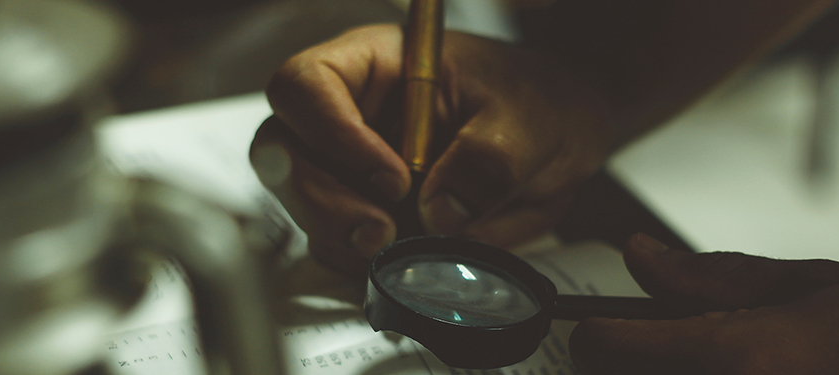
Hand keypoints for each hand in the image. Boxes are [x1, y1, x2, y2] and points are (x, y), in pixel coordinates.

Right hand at [251, 24, 615, 273]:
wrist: (555, 138)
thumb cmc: (534, 102)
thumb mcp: (526, 121)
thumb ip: (487, 160)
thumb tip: (441, 212)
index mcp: (376, 65)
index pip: (307, 85)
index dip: (329, 132)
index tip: (391, 178)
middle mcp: (350, 113)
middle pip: (283, 150)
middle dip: (322, 200)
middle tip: (380, 231)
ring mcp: (350, 166)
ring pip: (299, 202)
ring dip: (337, 235)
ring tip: (396, 246)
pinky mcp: (365, 212)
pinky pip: (333, 241)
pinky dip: (356, 261)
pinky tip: (397, 261)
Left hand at [569, 233, 838, 373]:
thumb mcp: (805, 287)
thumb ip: (711, 277)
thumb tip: (641, 255)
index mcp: (730, 356)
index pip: (603, 346)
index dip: (593, 332)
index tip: (603, 328)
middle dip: (620, 362)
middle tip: (652, 347)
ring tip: (693, 362)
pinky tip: (727, 374)